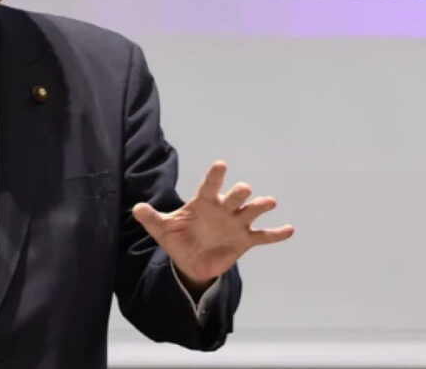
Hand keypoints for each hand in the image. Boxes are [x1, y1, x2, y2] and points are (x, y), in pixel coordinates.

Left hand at [132, 161, 293, 289]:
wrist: (191, 262)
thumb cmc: (179, 238)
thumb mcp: (162, 229)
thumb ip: (151, 218)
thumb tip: (136, 208)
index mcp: (203, 202)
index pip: (209, 186)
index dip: (215, 176)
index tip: (221, 165)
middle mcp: (223, 209)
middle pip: (234, 197)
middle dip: (238, 193)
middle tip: (243, 190)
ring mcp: (236, 224)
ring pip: (251, 212)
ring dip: (260, 206)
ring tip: (269, 202)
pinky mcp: (245, 241)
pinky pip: (263, 237)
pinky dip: (276, 234)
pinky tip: (289, 229)